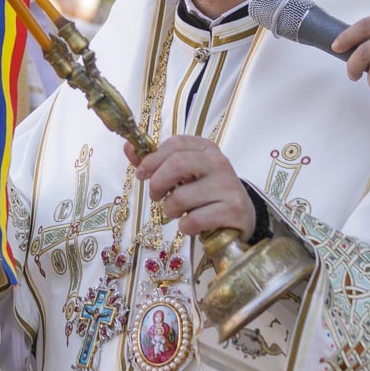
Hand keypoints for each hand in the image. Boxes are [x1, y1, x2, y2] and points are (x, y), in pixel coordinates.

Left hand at [123, 136, 253, 238]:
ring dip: (170, 210)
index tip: (141, 174)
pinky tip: (192, 225)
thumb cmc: (205, 192)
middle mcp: (219, 163)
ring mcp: (228, 186)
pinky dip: (185, 227)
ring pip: (181, 197)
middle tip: (155, 196)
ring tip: (178, 212)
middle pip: (177, 164)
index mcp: (206, 148)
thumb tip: (128, 148)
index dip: (152, 159)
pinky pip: (194, 220)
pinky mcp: (233, 210)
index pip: (175, 144)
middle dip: (157, 183)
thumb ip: (156, 162)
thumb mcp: (184, 174)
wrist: (241, 215)